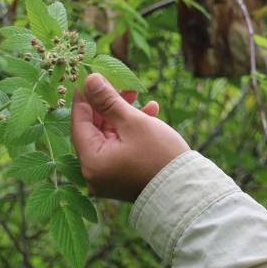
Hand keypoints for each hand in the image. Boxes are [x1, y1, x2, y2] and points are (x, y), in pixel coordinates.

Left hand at [71, 73, 189, 200]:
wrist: (187, 190)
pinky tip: (149, 113)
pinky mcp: (122, 177)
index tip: (91, 77)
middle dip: (109, 105)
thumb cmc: (159, 156)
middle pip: (94, 130)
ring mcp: (108, 177)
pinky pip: (120, 148)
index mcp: (91, 162)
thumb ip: (108, 100)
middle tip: (121, 84)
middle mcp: (94, 173)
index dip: (85, 97)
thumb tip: (90, 79)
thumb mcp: (133, 122)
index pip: (79, 122)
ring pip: (109, 137)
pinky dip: (130, 132)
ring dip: (122, 115)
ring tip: (138, 95)